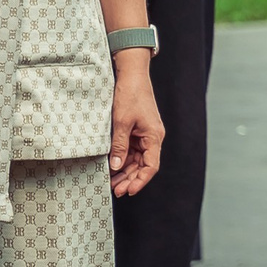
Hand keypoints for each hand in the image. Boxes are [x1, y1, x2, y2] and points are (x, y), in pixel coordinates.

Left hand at [108, 53, 165, 195]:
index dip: (141, 180)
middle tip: (116, 191)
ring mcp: (144, 135)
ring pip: (136, 159)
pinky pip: (130, 150)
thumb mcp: (122, 122)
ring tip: (112, 183)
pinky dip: (122, 159)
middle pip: (143, 165)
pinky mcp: (136, 131)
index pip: (151, 166)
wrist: (132, 75)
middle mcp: (152, 138)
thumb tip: (115, 166)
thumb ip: (119, 145)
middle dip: (130, 179)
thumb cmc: (130, 95)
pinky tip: (112, 167)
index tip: (129, 191)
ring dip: (125, 171)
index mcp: (154, 137)